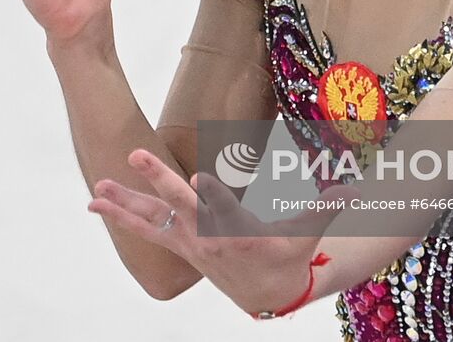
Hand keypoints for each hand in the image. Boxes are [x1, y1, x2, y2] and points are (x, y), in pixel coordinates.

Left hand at [87, 148, 358, 316]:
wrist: (267, 297)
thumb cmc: (287, 257)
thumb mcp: (307, 234)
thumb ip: (328, 206)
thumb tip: (357, 187)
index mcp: (237, 234)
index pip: (218, 209)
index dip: (205, 194)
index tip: (194, 179)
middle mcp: (206, 239)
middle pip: (177, 206)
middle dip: (155, 182)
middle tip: (132, 157)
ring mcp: (188, 244)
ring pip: (150, 221)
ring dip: (122, 204)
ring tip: (95, 190)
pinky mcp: (179, 246)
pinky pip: (145, 230)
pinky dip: (121, 217)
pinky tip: (97, 204)